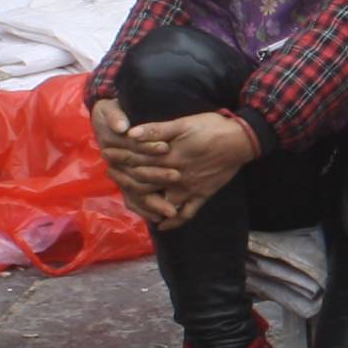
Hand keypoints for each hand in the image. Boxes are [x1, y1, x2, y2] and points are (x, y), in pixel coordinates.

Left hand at [92, 102, 254, 230]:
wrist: (241, 140)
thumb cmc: (212, 127)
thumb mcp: (183, 123)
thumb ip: (157, 130)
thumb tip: (131, 133)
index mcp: (169, 157)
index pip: (137, 161)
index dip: (120, 159)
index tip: (106, 157)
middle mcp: (176, 177)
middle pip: (144, 183)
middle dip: (125, 180)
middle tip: (111, 177)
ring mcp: (189, 189)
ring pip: (161, 203)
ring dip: (144, 205)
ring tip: (130, 201)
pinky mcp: (202, 195)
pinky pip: (187, 214)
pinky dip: (173, 221)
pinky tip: (162, 225)